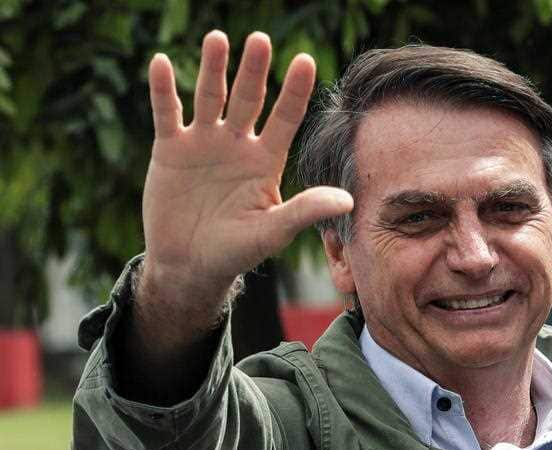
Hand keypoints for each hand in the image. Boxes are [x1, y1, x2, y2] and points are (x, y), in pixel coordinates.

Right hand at [142, 30, 352, 300]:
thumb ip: (305, 211)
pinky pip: (167, 113)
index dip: (295, 90)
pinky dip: (163, 90)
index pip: (286, 117)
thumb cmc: (237, 251)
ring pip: (210, 97)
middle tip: (260, 40)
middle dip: (254, 70)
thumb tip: (348, 200)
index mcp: (266, 160)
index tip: (305, 60)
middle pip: (249, 98)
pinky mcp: (170, 150)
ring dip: (213, 69)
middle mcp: (237, 144)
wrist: (191, 264)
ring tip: (217, 38)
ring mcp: (204, 144)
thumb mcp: (273, 232)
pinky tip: (160, 63)